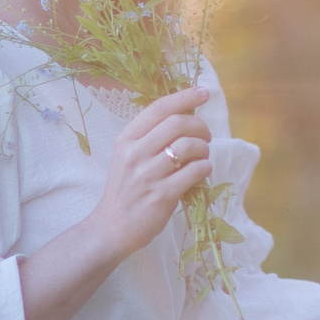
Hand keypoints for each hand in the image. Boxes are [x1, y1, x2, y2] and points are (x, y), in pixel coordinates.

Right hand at [84, 86, 211, 262]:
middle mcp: (135, 153)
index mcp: (127, 139)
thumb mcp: (129, 157)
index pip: (159, 108)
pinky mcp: (162, 195)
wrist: (112, 227)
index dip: (184, 97)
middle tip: (207, 137)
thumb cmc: (126, 189)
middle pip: (178, 123)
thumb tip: (186, 113)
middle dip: (200, 126)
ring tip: (202, 157)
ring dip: (204, 149)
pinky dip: (204, 168)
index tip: (204, 92)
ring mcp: (148, 174)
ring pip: (189, 146)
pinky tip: (201, 172)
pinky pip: (194, 172)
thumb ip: (152, 137)